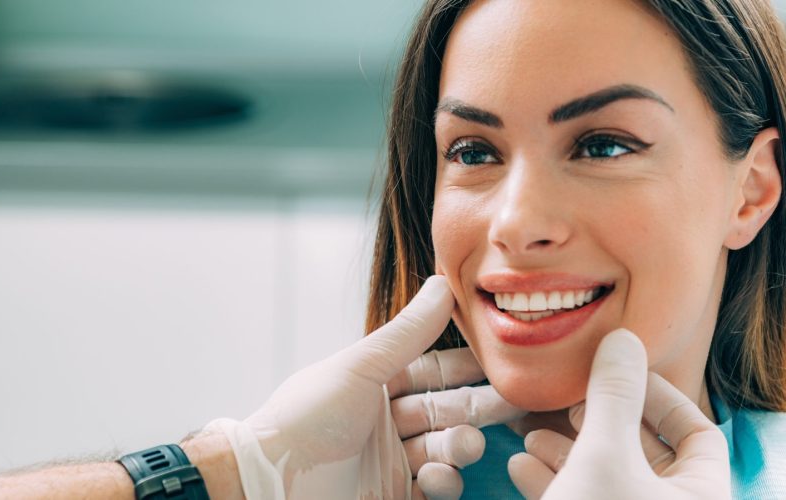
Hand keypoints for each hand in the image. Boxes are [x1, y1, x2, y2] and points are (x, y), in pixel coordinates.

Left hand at [205, 276, 520, 498]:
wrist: (270, 480)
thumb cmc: (304, 419)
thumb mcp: (358, 368)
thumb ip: (407, 332)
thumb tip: (444, 283)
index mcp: (374, 384)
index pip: (434, 370)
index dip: (469, 367)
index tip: (504, 360)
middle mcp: (384, 421)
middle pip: (446, 410)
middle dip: (478, 407)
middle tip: (515, 403)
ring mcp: (390, 461)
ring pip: (445, 449)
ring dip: (461, 445)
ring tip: (463, 444)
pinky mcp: (392, 495)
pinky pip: (435, 488)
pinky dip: (445, 482)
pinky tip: (439, 476)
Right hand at [507, 329, 729, 499]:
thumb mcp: (605, 455)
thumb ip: (614, 395)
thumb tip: (623, 339)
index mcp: (700, 494)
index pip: (698, 432)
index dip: (660, 396)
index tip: (618, 374)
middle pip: (644, 450)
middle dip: (597, 421)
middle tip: (570, 400)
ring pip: (606, 474)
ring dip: (565, 449)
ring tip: (532, 433)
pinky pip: (582, 496)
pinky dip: (553, 479)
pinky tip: (521, 464)